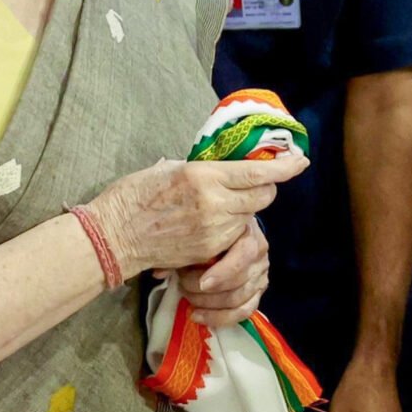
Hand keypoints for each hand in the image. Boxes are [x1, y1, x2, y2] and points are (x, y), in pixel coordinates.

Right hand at [90, 152, 307, 276]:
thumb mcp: (166, 168)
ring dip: (246, 208)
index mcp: (202, 176)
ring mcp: (214, 230)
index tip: (299, 161)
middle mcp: (214, 203)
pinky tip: (214, 220)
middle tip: (259, 182)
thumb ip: (200, 168)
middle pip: (262, 196)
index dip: (284, 168)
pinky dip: (232, 226)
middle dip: (266, 188)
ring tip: (224, 202)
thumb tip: (222, 165)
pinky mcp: (209, 250)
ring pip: (250, 216)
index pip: (257, 174)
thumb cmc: (132, 197)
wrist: (112, 237)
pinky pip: (234, 234)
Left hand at [175, 222, 269, 329]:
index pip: (243, 257)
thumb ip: (181, 251)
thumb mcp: (199, 234)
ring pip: (238, 300)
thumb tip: (160, 273)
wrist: (233, 235)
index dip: (222, 273)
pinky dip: (219, 318)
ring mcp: (260, 277)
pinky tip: (198, 316)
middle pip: (238, 283)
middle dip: (206, 291)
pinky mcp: (257, 293)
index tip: (201, 284)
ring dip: (208, 304)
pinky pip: (243, 312)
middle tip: (182, 286)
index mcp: (249, 235)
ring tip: (188, 299)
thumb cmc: (213, 232)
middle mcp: (259, 257)